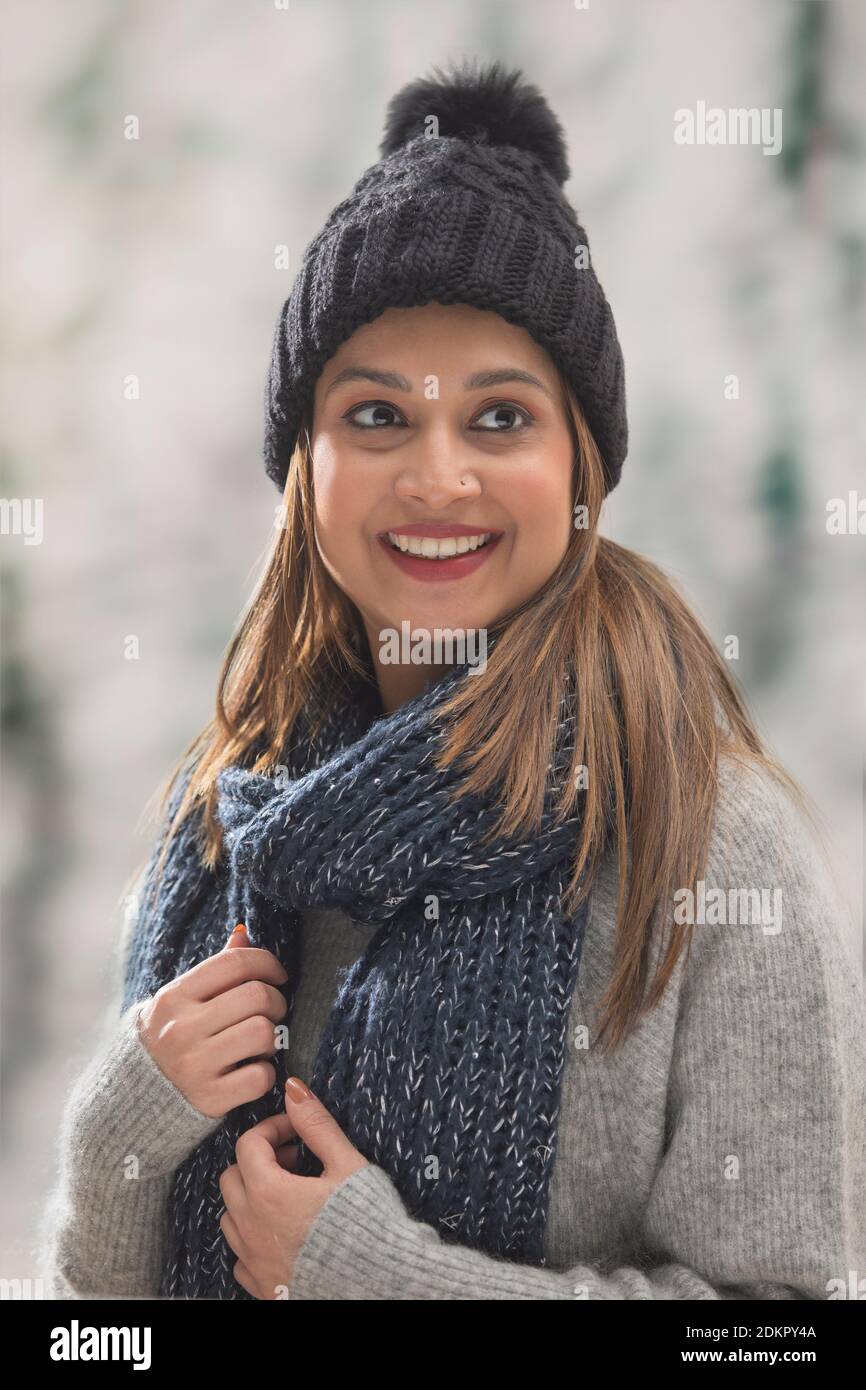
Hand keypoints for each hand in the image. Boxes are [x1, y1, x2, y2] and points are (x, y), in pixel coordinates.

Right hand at [136, 923, 289, 1117]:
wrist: (138, 1096)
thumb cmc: (171, 1037)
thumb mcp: (182, 1000)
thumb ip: (215, 970)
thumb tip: (243, 933)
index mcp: (175, 996)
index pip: (235, 962)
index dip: (267, 963)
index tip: (278, 976)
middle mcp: (181, 1028)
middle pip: (257, 996)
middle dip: (277, 1002)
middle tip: (272, 1012)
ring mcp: (194, 1065)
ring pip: (263, 1033)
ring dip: (272, 1038)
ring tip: (260, 1042)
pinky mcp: (209, 1098)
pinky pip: (261, 1077)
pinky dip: (265, 1074)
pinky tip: (250, 1071)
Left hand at [219, 1076, 369, 1298]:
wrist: (382, 1283)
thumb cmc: (368, 1224)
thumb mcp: (347, 1165)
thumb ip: (316, 1125)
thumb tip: (294, 1089)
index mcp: (269, 1193)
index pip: (249, 1144)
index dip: (272, 1129)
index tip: (295, 1131)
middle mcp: (252, 1227)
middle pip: (231, 1177)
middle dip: (258, 1160)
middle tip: (293, 1160)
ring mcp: (254, 1259)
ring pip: (230, 1216)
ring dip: (251, 1197)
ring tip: (288, 1195)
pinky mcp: (262, 1285)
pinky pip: (240, 1256)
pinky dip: (252, 1237)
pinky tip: (281, 1231)